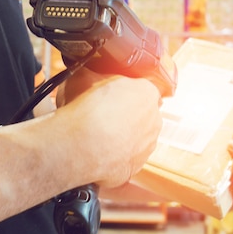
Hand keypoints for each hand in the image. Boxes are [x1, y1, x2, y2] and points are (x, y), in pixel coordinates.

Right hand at [55, 70, 162, 189]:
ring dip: (121, 136)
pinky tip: (96, 151)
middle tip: (102, 114)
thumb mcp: (84, 75)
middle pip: (142, 113)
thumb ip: (93, 70)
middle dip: (125, 114)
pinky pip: (126, 158)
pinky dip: (114, 156)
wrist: (79, 146)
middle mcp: (153, 119)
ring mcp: (147, 146)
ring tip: (97, 135)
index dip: (125, 90)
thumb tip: (89, 66)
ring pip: (136, 138)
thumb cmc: (83, 109)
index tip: (111, 94)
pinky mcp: (135, 167)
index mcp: (147, 92)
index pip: (143, 87)